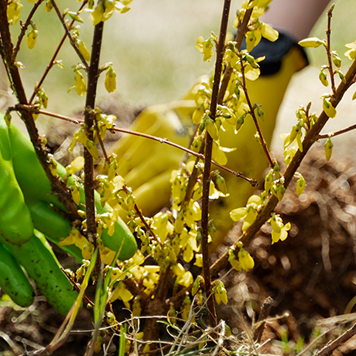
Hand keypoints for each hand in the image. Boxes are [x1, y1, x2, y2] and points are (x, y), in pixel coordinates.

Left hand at [0, 38, 134, 312]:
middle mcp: (22, 193)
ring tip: (71, 310)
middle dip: (88, 256)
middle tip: (109, 286)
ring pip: (33, 252)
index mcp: (32, 166)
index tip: (125, 249)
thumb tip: (22, 235)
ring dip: (52, 279)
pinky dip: (11, 278)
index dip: (102, 223)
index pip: (76, 199)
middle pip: (64, 231)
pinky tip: (25, 300)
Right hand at [112, 35, 305, 244]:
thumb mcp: (243, 193)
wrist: (251, 97)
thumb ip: (218, 226)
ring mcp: (153, 126)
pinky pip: (124, 146)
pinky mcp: (151, 114)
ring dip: (111, 189)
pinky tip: (110, 185)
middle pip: (125, 185)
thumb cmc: (250, 152)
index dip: (129, 225)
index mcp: (184, 168)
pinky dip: (115, 167)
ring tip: (103, 213)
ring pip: (119, 165)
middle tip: (106, 234)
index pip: (143, 203)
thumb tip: (197, 259)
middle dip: (115, 211)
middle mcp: (163, 145)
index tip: (121, 245)